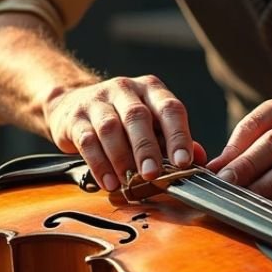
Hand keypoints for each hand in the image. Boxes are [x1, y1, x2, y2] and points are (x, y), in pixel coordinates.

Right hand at [43, 75, 205, 190]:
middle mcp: (125, 89)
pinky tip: (108, 181)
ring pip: (110, 128)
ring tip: (128, 182)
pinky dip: (99, 164)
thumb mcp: (151, 123)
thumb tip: (199, 158)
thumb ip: (174, 140)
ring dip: (121, 158)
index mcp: (151, 89)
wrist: (72, 104)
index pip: (170, 108)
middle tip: (152, 175)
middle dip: (146, 148)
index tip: (183, 162)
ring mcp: (98, 101)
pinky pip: (87, 141)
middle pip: (138, 116)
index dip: (178, 136)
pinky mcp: (75, 117)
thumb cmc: (122, 119)